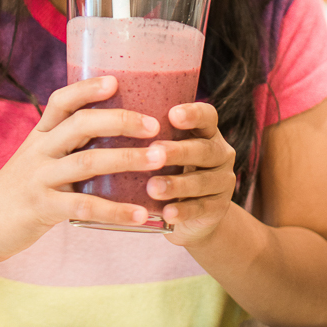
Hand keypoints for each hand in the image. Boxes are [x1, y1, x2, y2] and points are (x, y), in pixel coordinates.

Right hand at [0, 76, 168, 263]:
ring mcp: (39, 178)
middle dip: (121, 121)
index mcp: (40, 135)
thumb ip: (67, 146)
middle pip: (80, 124)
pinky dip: (116, 211)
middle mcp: (39, 151)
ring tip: (158, 161)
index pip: (62, 101)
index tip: (116, 81)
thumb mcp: (37, 159)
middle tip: (155, 126)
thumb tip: (115, 133)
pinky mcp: (42, 208)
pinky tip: (141, 214)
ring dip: (127, 159)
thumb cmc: (20, 190)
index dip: (87, 88)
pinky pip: (84, 207)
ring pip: (87, 162)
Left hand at [144, 102, 235, 247]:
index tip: (172, 115)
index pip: (207, 116)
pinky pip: (201, 208)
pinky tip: (167, 213)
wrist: (193, 215)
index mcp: (206, 132)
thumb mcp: (165, 148)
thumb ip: (149, 133)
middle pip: (204, 149)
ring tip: (152, 187)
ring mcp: (222, 181)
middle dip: (178, 150)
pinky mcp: (218, 208)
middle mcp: (220, 153)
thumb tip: (103, 112)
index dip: (193, 114)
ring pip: (202, 181)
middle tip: (154, 151)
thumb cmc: (169, 169)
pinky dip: (183, 210)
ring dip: (176, 184)